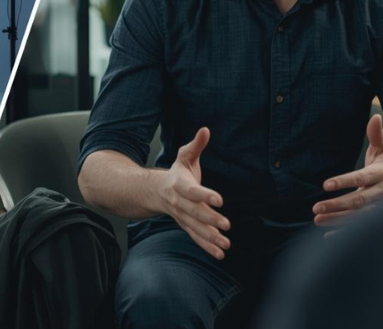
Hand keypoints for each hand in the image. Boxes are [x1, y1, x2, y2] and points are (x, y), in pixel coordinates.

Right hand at [158, 127, 230, 259]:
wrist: (156, 191)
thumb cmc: (176, 173)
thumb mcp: (184, 157)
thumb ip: (196, 145)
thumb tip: (206, 129)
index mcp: (179, 184)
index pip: (193, 191)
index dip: (205, 195)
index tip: (220, 199)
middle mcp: (179, 203)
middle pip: (195, 213)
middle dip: (210, 220)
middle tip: (226, 225)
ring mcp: (182, 216)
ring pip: (196, 229)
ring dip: (210, 238)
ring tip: (226, 244)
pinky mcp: (186, 226)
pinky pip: (196, 238)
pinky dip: (207, 246)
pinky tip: (220, 253)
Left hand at [313, 114, 382, 231]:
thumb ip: (375, 136)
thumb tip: (374, 115)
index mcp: (380, 175)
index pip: (360, 178)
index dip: (344, 181)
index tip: (326, 184)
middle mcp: (381, 194)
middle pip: (358, 201)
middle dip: (337, 205)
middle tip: (315, 207)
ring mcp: (381, 209)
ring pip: (358, 217)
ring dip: (337, 220)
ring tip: (317, 218)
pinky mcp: (378, 220)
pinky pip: (361, 228)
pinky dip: (345, 232)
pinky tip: (327, 235)